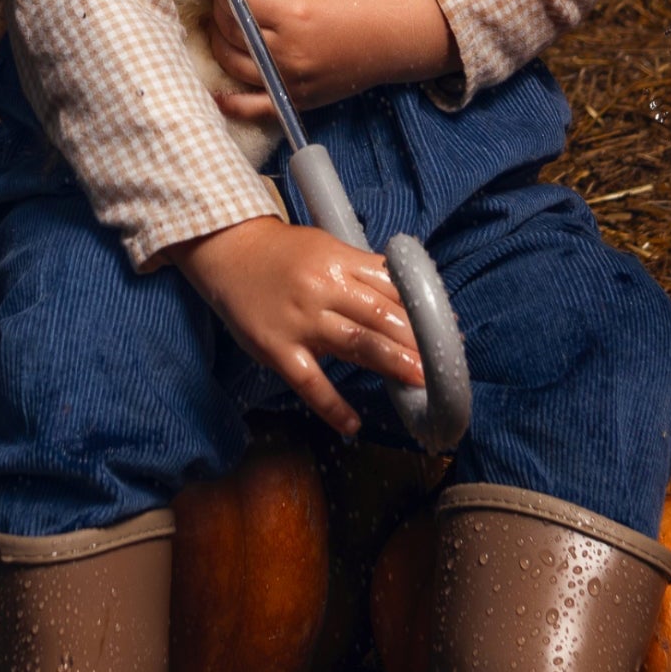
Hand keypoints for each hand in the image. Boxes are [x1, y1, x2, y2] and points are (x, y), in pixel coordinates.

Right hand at [165, 216, 420, 435]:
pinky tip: (352, 423)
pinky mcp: (276, 348)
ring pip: (355, 344)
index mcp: (340, 260)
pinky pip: (309, 382)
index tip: (443, 332)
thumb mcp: (325, 248)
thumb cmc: (282, 253)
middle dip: (415, 341)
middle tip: (442, 365)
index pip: (391, 288)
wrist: (226, 250)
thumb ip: (362, 273)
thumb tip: (406, 305)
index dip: (420, 312)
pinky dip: (332, 405)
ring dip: (392, 364)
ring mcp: (299, 320)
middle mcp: (323, 288)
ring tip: (419, 382)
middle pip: (380, 316)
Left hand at [207, 0, 454, 126]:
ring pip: (235, 63)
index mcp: (295, 11)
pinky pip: (255, 106)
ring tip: (222, 30)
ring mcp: (293, 77)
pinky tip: (218, 94)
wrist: (400, 33)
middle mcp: (289, 48)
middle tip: (221, 2)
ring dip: (220, 45)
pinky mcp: (300, 98)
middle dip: (219, 13)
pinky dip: (233, 103)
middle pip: (231, 31)